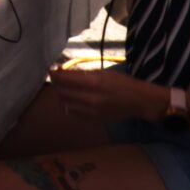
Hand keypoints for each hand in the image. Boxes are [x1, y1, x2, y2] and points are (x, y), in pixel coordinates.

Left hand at [49, 67, 163, 122]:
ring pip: (65, 103)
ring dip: (62, 94)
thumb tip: (63, 72)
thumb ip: (82, 74)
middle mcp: (90, 98)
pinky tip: (73, 99)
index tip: (51, 70)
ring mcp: (91, 111)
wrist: (138, 101)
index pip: (64, 79)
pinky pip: (73, 112)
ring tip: (65, 88)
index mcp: (93, 82)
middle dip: (57, 84)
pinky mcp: (93, 119)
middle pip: (62, 91)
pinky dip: (70, 105)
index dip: (54, 74)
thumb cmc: (121, 82)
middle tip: (56, 78)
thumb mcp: (102, 73)